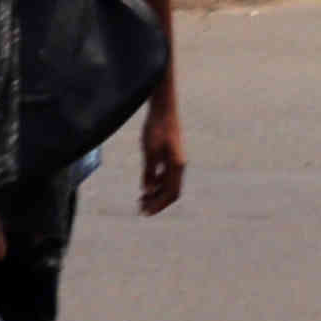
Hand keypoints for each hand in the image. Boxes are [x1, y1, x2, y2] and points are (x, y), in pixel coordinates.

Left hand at [139, 96, 187, 215]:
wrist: (163, 108)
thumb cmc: (156, 128)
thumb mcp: (150, 150)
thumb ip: (149, 171)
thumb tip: (147, 190)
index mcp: (177, 165)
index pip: (171, 193)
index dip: (159, 205)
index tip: (145, 212)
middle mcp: (179, 165)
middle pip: (171, 192)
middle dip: (157, 203)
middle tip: (141, 209)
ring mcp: (175, 161)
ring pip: (168, 185)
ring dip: (156, 195)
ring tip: (141, 200)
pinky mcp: (170, 156)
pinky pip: (165, 176)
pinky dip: (156, 184)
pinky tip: (145, 187)